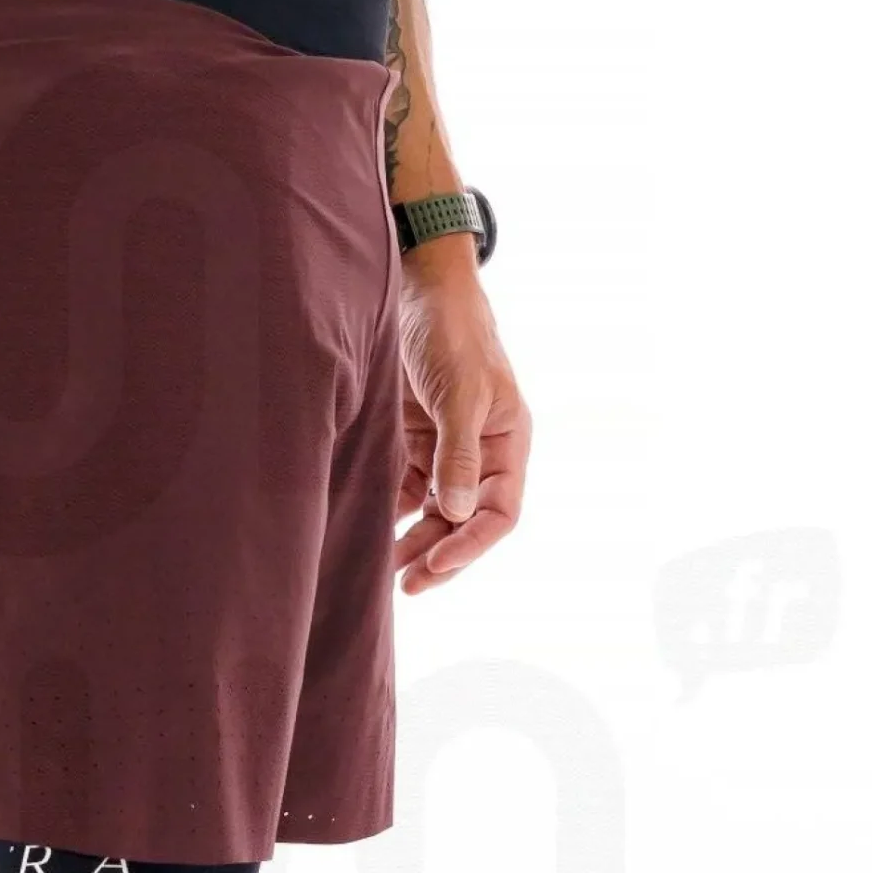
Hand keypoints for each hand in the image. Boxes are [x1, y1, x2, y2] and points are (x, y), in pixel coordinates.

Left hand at [393, 239, 530, 593]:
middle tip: (405, 586)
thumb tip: (455, 513)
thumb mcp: (461, 392)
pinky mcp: (409, 440)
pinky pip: (400, 488)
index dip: (471, 545)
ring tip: (380, 569)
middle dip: (435, 553)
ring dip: (408, 540)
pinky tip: (364, 529)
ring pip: (429, 511)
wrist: (415, 286)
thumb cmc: (452, 331)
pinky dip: (385, 511)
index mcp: (507, 443)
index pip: (499, 511)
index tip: (437, 567)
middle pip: (462, 521)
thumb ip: (459, 453)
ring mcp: (442, 448)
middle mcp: (478, 453)